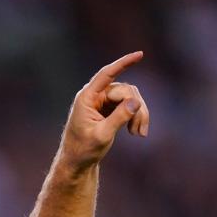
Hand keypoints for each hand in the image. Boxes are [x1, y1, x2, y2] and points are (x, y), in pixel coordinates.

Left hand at [59, 51, 149, 171]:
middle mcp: (94, 96)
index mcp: (86, 98)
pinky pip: (130, 104)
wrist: (77, 162)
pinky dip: (136, 116)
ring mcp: (102, 101)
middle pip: (125, 90)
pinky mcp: (109, 108)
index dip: (123, 63)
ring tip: (139, 134)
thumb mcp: (102, 135)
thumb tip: (136, 101)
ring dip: (139, 114)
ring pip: (131, 97)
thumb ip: (118, 118)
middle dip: (137, 108)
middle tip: (140, 131)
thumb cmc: (84, 150)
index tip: (140, 54)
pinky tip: (136, 132)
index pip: (106, 74)